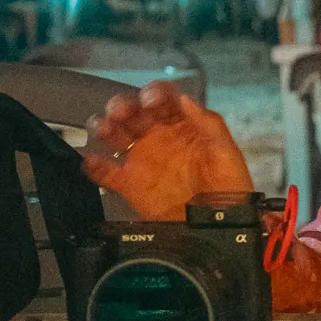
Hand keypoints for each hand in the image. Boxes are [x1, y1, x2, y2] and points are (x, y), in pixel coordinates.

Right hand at [82, 84, 252, 219]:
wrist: (220, 226)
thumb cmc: (229, 188)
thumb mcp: (226, 152)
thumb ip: (209, 124)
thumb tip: (185, 99)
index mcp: (181, 125)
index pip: (163, 99)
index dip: (154, 93)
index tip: (150, 100)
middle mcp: (158, 137)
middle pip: (133, 112)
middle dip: (123, 106)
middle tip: (120, 112)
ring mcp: (142, 161)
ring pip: (115, 136)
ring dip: (104, 127)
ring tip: (104, 130)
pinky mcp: (131, 185)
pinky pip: (107, 173)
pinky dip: (94, 166)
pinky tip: (90, 161)